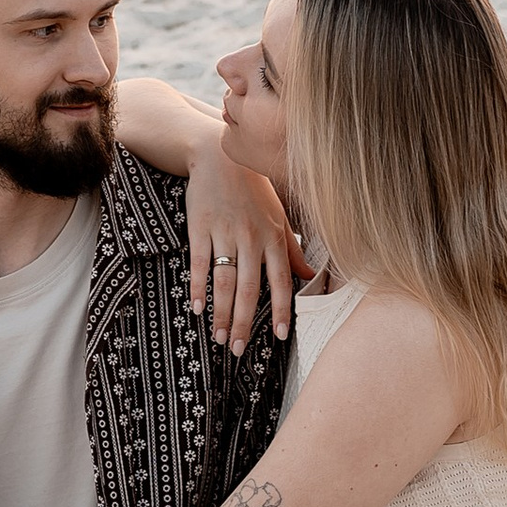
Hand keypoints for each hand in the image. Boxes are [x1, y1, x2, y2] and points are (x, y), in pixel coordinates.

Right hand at [184, 133, 310, 349]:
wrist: (217, 156)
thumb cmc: (252, 188)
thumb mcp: (278, 215)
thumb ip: (291, 248)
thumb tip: (309, 274)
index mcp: (273, 236)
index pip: (281, 281)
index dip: (282, 310)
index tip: (281, 336)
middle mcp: (250, 237)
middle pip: (250, 289)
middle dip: (245, 323)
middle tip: (240, 350)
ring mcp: (224, 233)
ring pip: (224, 281)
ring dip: (222, 313)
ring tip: (220, 338)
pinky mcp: (199, 228)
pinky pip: (198, 263)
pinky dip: (197, 288)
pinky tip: (197, 308)